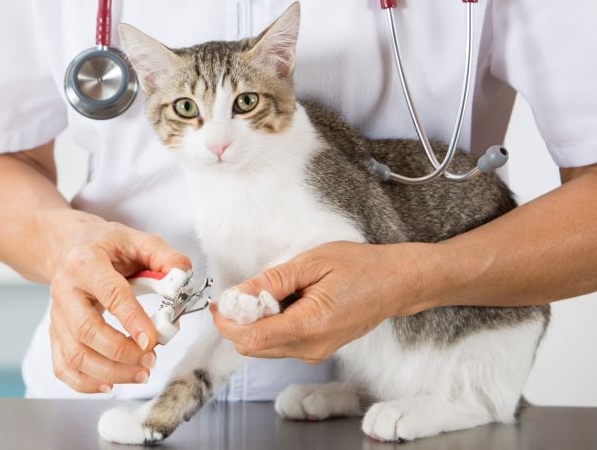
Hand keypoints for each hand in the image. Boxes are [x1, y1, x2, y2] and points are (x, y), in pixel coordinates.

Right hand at [42, 210, 190, 392]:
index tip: (152, 340)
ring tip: (140, 373)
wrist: (68, 246)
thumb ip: (163, 256)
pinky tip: (110, 384)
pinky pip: (62, 366)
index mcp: (85, 262)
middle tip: (151, 360)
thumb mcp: (135, 239)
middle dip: (121, 353)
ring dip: (109, 372)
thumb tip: (183, 276)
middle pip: (87, 331)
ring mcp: (57, 315)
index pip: (110, 294)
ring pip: (74, 355)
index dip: (132, 320)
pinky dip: (84, 383)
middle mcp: (65, 290)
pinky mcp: (54, 333)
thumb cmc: (104, 245)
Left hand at [211, 241, 437, 362]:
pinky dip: (269, 326)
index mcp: (311, 326)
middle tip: (242, 294)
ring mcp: (314, 353)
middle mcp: (311, 348)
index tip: (221, 303)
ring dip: (254, 323)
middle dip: (239, 322)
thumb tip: (238, 294)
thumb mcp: (311, 263)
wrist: (396, 284)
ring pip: (263, 347)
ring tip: (268, 294)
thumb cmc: (360, 267)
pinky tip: (282, 303)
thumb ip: (272, 281)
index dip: (229, 322)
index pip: (252, 338)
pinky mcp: (315, 350)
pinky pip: (279, 344)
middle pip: (253, 347)